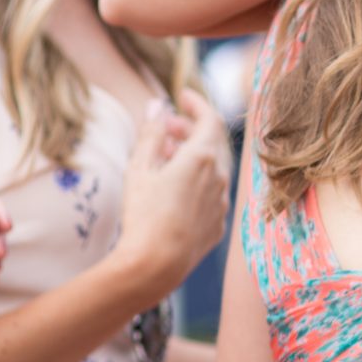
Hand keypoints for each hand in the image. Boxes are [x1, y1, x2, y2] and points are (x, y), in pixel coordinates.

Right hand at [107, 91, 230, 305]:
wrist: (155, 265)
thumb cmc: (144, 214)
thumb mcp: (140, 168)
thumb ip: (152, 134)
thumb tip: (158, 105)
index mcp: (203, 158)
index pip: (210, 118)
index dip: (197, 103)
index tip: (183, 96)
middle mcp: (220, 178)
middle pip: (212, 142)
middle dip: (191, 129)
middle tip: (166, 127)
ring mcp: (222, 203)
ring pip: (214, 167)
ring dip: (193, 155)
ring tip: (165, 155)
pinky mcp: (217, 224)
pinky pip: (212, 192)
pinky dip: (198, 180)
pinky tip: (175, 186)